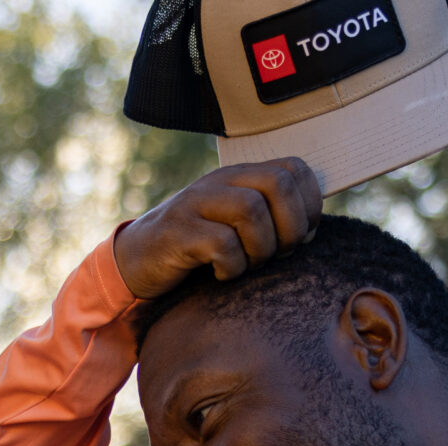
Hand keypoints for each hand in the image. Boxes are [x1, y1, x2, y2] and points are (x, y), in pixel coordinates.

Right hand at [112, 157, 322, 298]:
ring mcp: (196, 203)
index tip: (302, 235)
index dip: (310, 204)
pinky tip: (222, 274)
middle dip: (291, 226)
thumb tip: (310, 228)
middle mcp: (219, 182)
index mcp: (239, 176)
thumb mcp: (234, 224)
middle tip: (279, 254)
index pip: (293, 169)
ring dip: (262, 248)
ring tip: (249, 264)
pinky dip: (232, 267)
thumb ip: (268, 216)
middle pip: (277, 184)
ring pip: (251, 210)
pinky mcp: (177, 231)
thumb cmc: (197, 248)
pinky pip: (221, 244)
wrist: (137, 261)